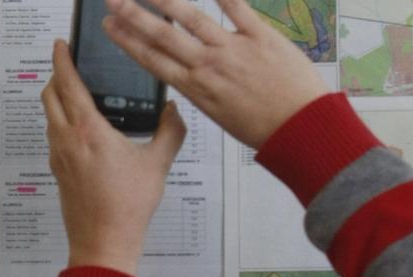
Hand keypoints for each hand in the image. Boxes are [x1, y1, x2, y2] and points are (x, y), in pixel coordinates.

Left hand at [42, 40, 185, 275]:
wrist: (103, 242)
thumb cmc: (127, 206)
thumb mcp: (157, 164)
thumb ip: (170, 131)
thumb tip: (173, 110)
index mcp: (88, 130)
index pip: (67, 83)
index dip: (62, 60)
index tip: (61, 46)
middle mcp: (67, 139)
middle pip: (49, 95)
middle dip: (56, 75)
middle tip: (68, 66)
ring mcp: (58, 156)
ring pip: (49, 116)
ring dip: (57, 99)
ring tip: (75, 94)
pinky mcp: (57, 171)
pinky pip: (53, 137)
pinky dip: (60, 122)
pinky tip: (79, 129)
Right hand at [103, 0, 328, 148]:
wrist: (302, 128)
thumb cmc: (264, 127)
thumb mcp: (220, 114)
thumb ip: (202, 88)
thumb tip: (189, 73)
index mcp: (196, 89)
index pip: (152, 59)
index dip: (127, 40)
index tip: (110, 27)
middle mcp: (209, 66)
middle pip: (162, 36)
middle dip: (133, 16)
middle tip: (113, 1)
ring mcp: (234, 48)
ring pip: (192, 17)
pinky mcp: (261, 36)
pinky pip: (237, 7)